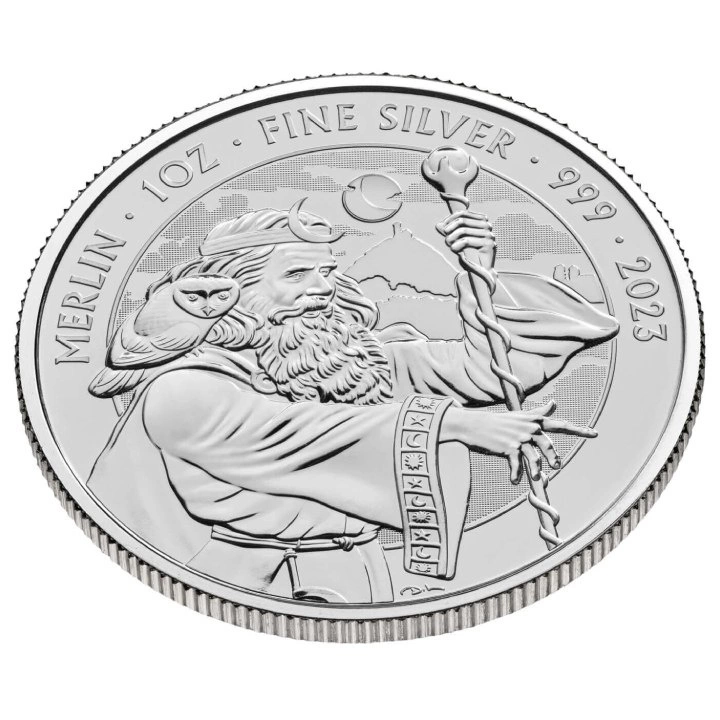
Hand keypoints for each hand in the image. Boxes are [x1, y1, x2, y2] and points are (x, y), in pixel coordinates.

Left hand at [436, 210, 494, 264]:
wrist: (481, 272)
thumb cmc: (470, 255)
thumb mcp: (459, 240)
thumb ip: (451, 232)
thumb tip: (438, 225)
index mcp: (482, 220)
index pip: (463, 213)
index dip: (450, 219)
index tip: (442, 228)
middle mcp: (487, 225)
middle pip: (462, 220)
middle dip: (450, 228)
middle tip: (445, 238)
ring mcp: (489, 234)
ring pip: (463, 230)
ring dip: (452, 237)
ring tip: (448, 244)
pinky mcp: (488, 244)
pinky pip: (467, 240)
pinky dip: (457, 244)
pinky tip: (453, 249)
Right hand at [441, 401, 596, 482]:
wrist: (474, 425)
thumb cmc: (499, 422)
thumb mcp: (520, 416)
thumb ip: (539, 413)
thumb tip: (554, 403)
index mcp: (534, 421)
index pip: (561, 424)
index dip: (579, 430)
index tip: (595, 434)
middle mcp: (529, 428)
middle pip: (549, 445)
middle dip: (553, 458)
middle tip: (557, 466)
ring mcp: (519, 438)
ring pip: (535, 458)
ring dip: (537, 470)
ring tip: (538, 477)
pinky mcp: (508, 448)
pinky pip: (517, 465)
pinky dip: (516, 474)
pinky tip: (514, 480)